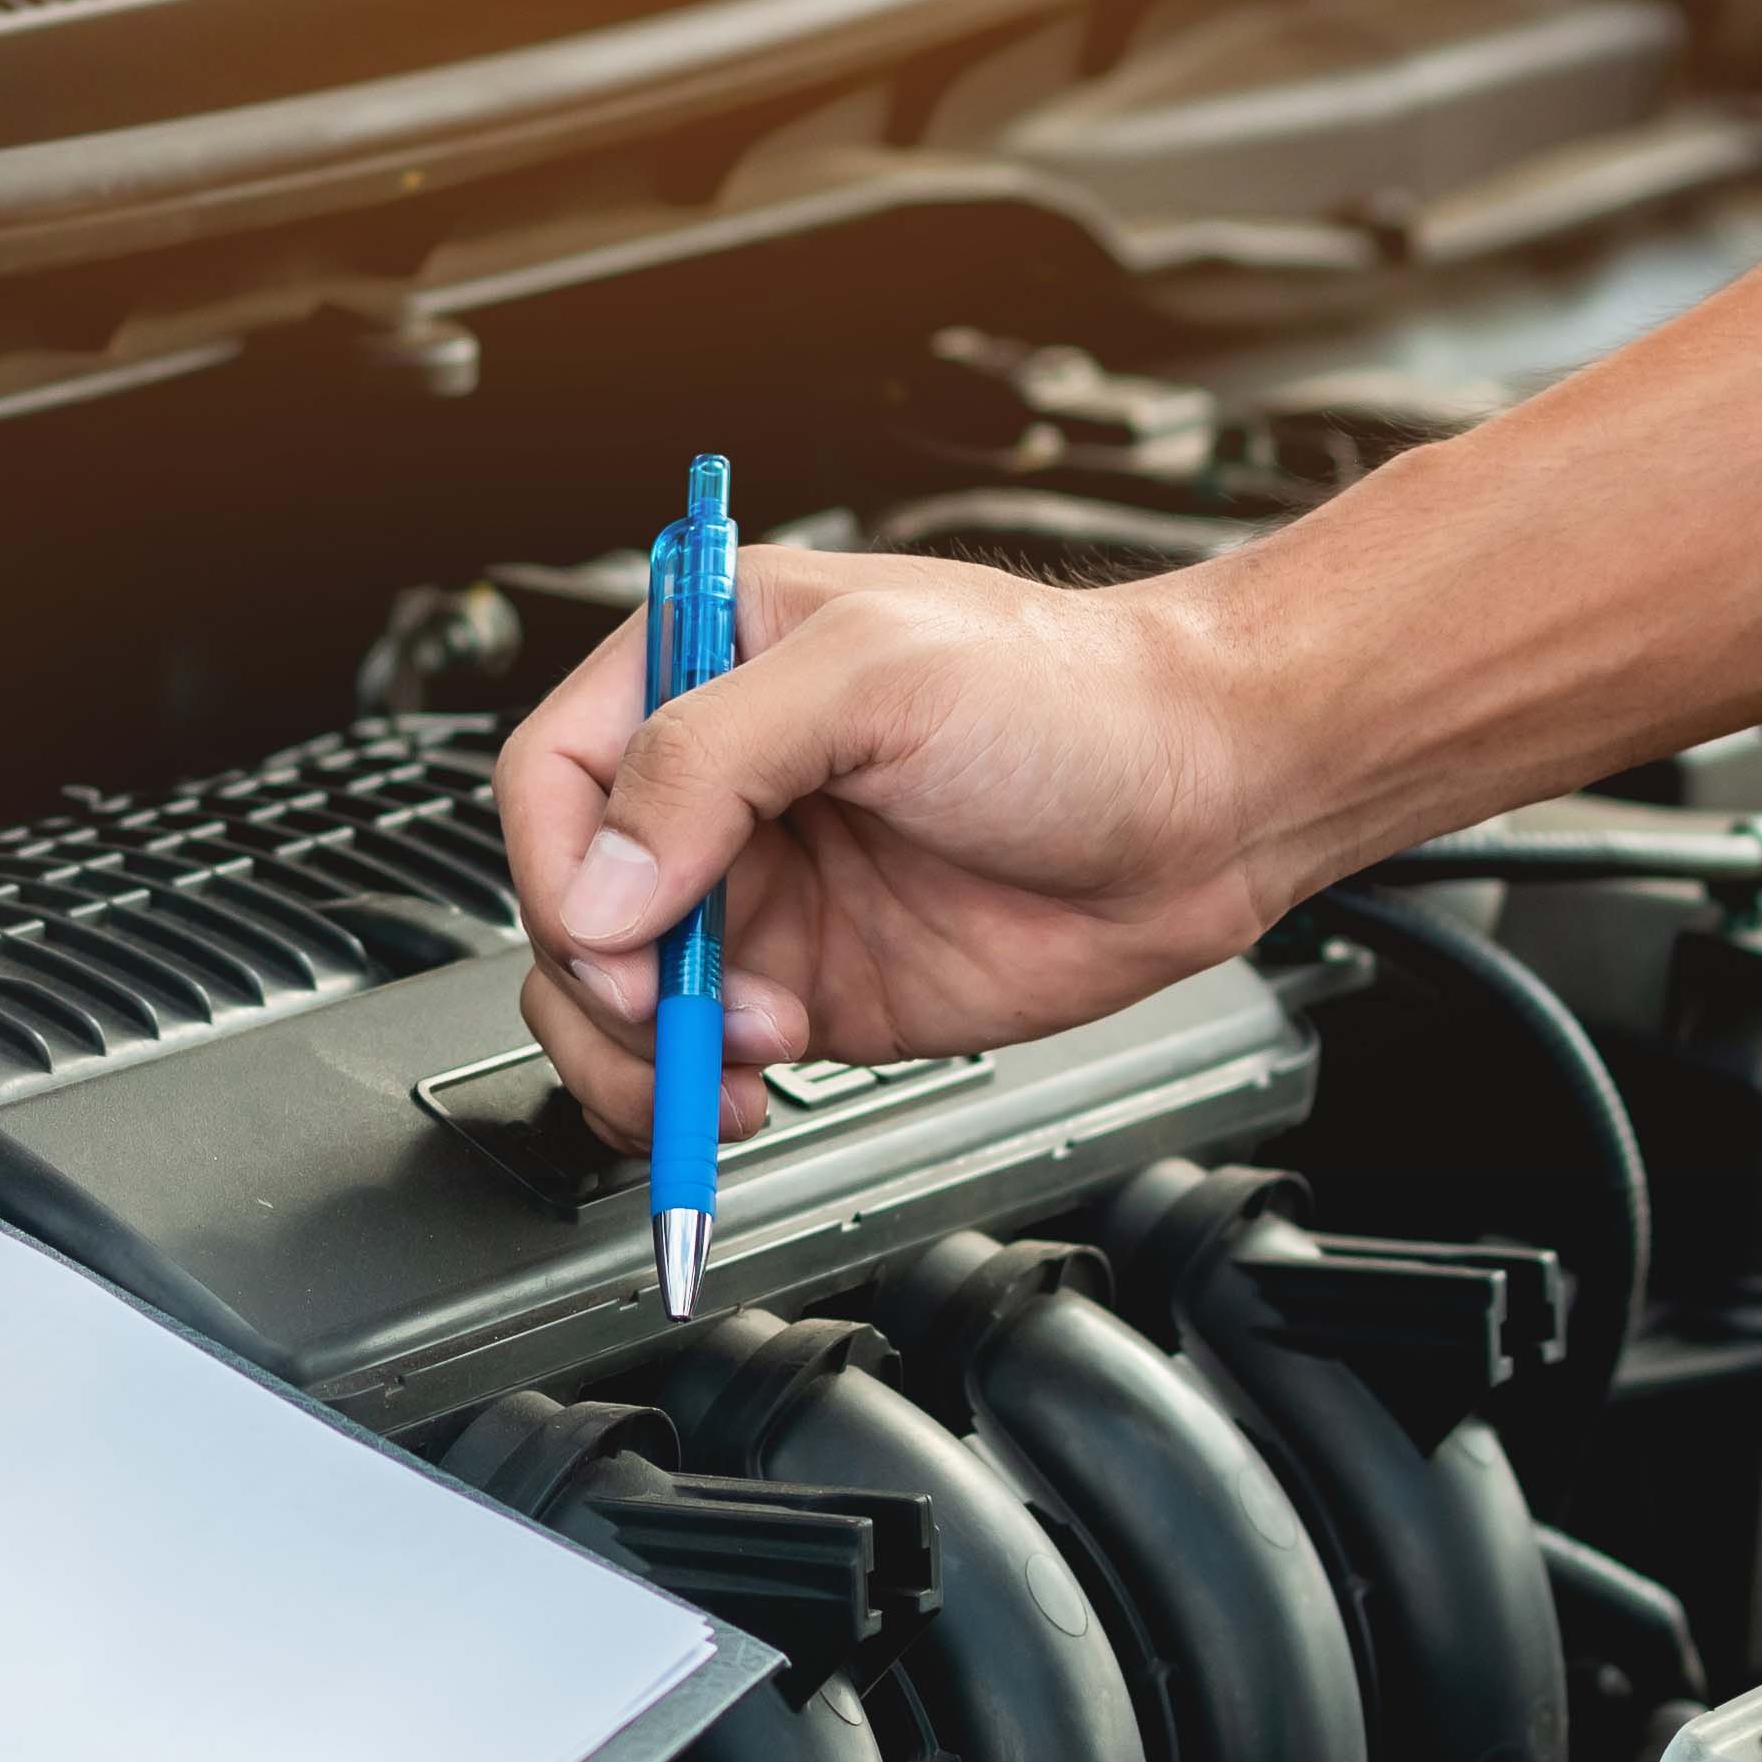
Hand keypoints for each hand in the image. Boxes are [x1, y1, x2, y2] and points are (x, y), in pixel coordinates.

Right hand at [496, 545, 1306, 1147]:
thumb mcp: (875, 680)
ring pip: (615, 999)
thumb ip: (711, 761)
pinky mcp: (810, 990)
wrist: (1208, 800)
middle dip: (604, 982)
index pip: (552, 776)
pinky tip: (751, 1089)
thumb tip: (598, 890)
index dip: (557, 869)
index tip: (614, 935)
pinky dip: (692, 1096)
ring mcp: (762, 895)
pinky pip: (697, 1060)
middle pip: (570, 905)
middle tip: (675, 1016)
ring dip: (643, 1055)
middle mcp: (718, 787)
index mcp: (706, 665)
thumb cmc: (1074, 696)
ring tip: (732, 1062)